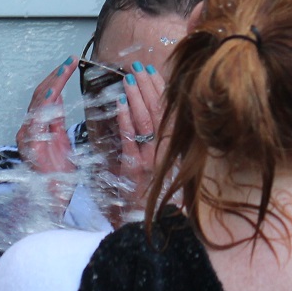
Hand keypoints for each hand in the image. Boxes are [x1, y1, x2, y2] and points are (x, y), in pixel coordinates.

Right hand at [16, 58, 77, 173]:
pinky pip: (36, 120)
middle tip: (70, 61)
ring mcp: (27, 137)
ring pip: (37, 103)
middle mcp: (28, 130)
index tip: (69, 65)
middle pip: (39, 95)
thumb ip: (57, 123)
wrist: (52, 201)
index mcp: (36, 128)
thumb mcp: (61, 144)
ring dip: (52, 84)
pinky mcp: (31, 146)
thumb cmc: (57, 177)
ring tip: (65, 69)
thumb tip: (58, 102)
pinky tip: (54, 92)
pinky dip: (45, 104)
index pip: (45, 97)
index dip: (56, 79)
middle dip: (55, 76)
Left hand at [109, 62, 167, 203]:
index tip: (152, 69)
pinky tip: (119, 103)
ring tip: (128, 77)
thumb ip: (154, 140)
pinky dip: (125, 119)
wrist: (137, 224)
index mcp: (172, 148)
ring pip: (147, 122)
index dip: (161, 88)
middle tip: (138, 66)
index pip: (169, 111)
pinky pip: (130, 139)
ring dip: (137, 96)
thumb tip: (148, 110)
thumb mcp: (155, 164)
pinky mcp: (133, 169)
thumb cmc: (143, 193)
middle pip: (159, 112)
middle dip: (148, 86)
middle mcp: (165, 152)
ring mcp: (150, 160)